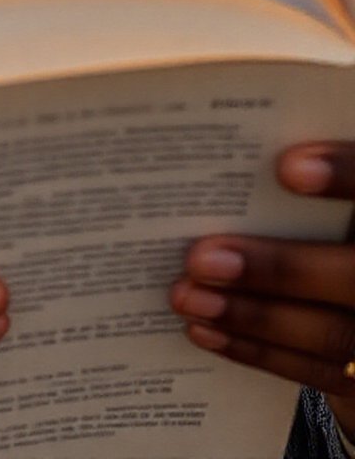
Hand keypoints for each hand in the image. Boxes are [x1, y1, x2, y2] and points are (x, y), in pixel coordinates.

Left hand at [169, 142, 354, 439]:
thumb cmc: (332, 223)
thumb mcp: (332, 200)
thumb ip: (313, 177)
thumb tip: (246, 155)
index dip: (345, 174)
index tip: (288, 169)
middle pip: (351, 275)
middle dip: (278, 269)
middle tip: (202, 258)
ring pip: (331, 334)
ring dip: (251, 317)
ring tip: (188, 296)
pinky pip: (317, 371)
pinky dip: (257, 351)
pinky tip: (206, 330)